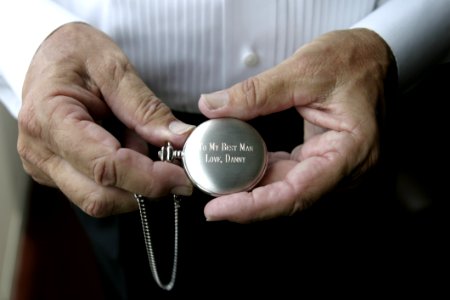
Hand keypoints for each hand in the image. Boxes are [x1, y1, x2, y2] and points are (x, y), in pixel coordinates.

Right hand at [18, 22, 194, 216]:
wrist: (46, 53)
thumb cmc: (74, 53)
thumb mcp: (113, 67)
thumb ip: (146, 107)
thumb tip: (179, 139)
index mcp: (48, 118)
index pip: (104, 166)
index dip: (148, 178)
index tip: (181, 176)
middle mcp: (40, 151)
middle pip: (100, 196)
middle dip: (144, 187)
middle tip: (171, 163)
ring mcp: (45, 166)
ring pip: (99, 199)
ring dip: (133, 182)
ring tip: (137, 141)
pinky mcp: (56, 173)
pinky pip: (95, 189)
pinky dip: (122, 178)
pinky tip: (124, 147)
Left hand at [199, 28, 394, 222]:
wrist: (372, 55)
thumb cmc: (353, 60)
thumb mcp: (303, 71)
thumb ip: (256, 93)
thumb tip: (213, 107)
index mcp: (352, 151)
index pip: (297, 194)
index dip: (255, 207)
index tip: (219, 209)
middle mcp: (348, 169)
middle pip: (290, 198)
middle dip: (246, 200)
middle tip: (209, 194)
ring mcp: (336, 167)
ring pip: (287, 190)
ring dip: (252, 188)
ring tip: (218, 181)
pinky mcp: (323, 159)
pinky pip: (290, 175)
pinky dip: (263, 173)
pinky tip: (239, 167)